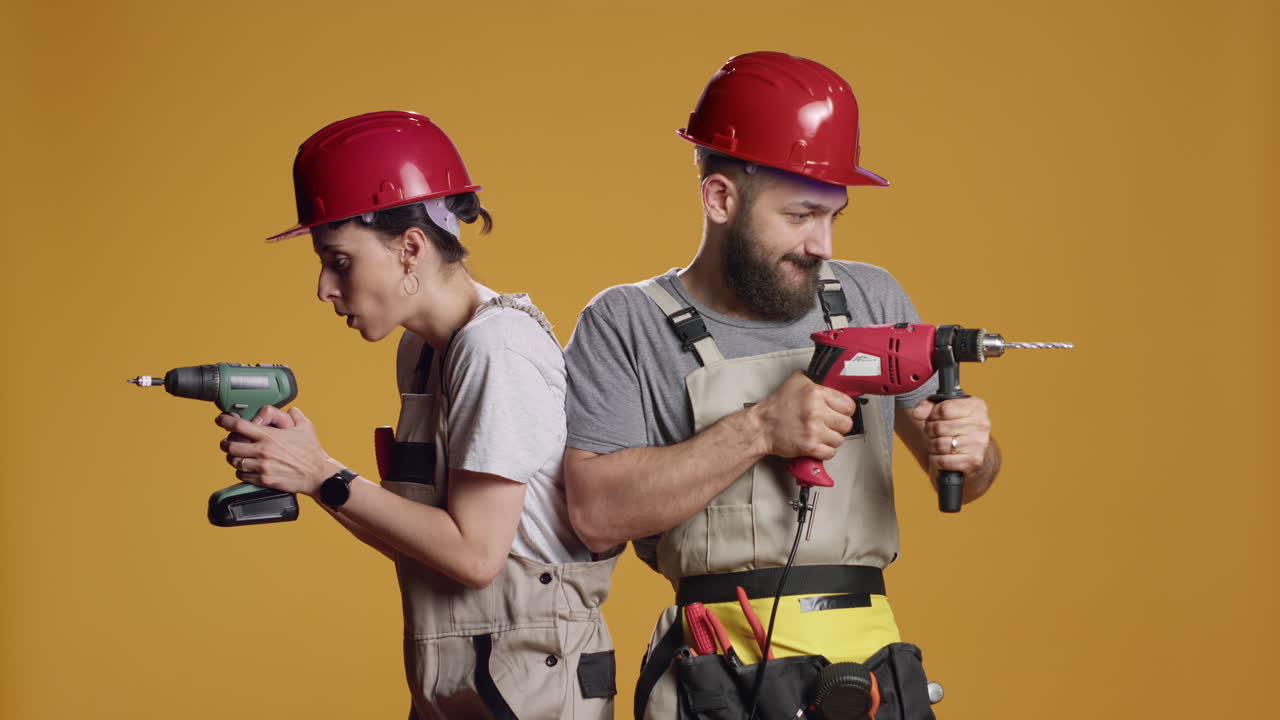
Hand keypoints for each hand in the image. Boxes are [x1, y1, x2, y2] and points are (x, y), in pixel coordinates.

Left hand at [216, 406, 333, 496]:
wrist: (318, 475)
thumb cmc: (311, 451)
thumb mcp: (304, 425)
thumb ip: (292, 413)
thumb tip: (284, 410)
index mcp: (269, 435)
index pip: (238, 426)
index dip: (225, 421)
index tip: (221, 420)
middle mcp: (263, 451)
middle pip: (230, 445)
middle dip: (226, 442)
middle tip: (228, 441)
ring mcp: (261, 467)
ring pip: (234, 461)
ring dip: (233, 457)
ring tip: (238, 455)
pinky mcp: (263, 480)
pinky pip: (242, 475)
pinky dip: (241, 471)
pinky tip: (247, 468)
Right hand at [750, 371, 855, 459]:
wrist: (762, 426)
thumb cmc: (778, 406)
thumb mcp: (796, 382)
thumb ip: (815, 379)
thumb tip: (832, 379)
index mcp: (816, 393)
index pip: (849, 405)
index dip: (845, 409)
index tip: (840, 411)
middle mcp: (816, 412)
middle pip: (847, 424)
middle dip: (840, 424)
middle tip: (830, 423)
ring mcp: (813, 431)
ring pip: (840, 439)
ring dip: (833, 438)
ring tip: (822, 433)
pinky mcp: (809, 447)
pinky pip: (830, 452)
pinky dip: (825, 450)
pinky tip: (818, 443)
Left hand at [910, 396, 991, 475]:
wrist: (974, 454)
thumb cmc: (957, 428)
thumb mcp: (945, 411)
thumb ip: (928, 406)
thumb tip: (917, 413)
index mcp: (976, 406)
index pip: (944, 409)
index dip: (932, 415)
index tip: (934, 418)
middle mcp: (981, 424)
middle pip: (939, 427)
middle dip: (930, 431)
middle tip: (934, 434)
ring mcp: (979, 443)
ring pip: (939, 444)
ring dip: (932, 446)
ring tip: (937, 444)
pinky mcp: (974, 461)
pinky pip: (943, 460)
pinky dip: (936, 459)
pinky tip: (940, 456)